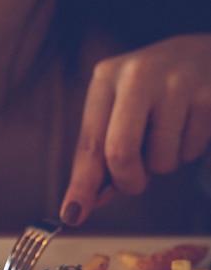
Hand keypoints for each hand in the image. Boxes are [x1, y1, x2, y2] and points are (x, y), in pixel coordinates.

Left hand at [60, 34, 210, 224]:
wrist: (207, 54)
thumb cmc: (154, 91)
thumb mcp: (121, 108)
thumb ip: (103, 152)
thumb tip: (86, 202)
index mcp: (106, 78)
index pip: (88, 142)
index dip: (81, 184)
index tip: (72, 215)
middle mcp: (136, 75)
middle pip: (120, 152)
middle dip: (128, 181)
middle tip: (135, 182)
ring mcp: (175, 82)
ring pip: (161, 159)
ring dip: (163, 163)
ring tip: (169, 134)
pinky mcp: (208, 95)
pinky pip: (190, 150)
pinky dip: (188, 150)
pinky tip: (190, 123)